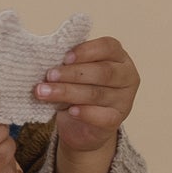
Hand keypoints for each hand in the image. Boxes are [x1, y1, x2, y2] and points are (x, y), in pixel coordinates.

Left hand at [31, 34, 139, 155]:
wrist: (83, 126)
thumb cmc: (80, 90)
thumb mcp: (78, 72)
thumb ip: (71, 63)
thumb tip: (50, 58)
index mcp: (119, 57)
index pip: (108, 47)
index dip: (86, 51)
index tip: (65, 58)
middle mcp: (127, 77)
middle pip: (102, 72)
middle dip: (73, 73)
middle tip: (49, 75)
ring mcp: (124, 100)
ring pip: (96, 94)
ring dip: (68, 92)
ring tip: (44, 92)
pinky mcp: (117, 120)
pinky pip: (102, 117)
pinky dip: (85, 113)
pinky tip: (70, 111)